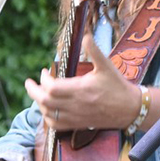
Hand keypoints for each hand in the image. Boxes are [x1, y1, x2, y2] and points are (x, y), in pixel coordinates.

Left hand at [24, 36, 142, 132]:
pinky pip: (56, 125)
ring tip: (38, 93)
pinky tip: (48, 109)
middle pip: (45, 101)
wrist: (130, 109)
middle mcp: (76, 104)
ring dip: (39, 103)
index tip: (45, 71)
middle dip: (33, 91)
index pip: (52, 87)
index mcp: (81, 89)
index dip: (43, 79)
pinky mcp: (78, 124)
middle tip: (30, 83)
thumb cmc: (118, 86)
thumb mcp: (106, 66)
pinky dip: (47, 117)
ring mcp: (76, 116)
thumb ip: (94, 51)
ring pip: (48, 113)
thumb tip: (85, 35)